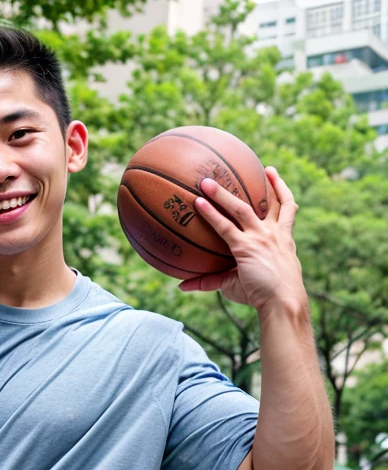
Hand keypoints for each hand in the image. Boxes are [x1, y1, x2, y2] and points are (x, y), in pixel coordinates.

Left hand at [178, 167, 305, 311]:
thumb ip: (212, 279)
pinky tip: (197, 204)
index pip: (288, 208)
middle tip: (262, 166)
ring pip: (241, 208)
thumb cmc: (267, 296)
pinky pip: (224, 227)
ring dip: (222, 195)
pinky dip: (210, 216)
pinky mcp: (246, 247)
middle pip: (270, 201)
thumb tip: (182, 285)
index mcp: (284, 238)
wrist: (283, 303)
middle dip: (267, 183)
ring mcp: (260, 238)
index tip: (273, 176)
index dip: (281, 191)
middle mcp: (273, 233)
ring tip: (207, 182)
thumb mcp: (244, 283)